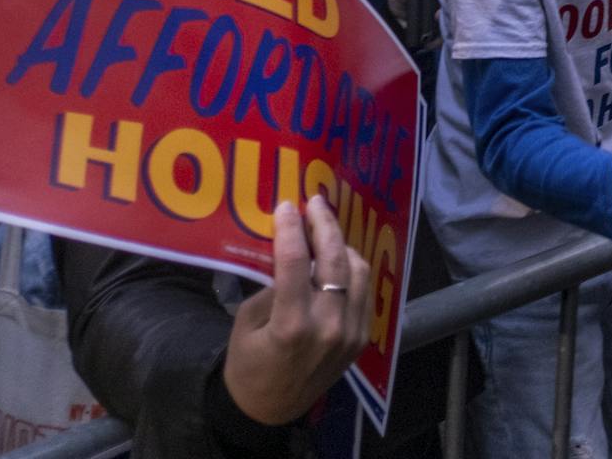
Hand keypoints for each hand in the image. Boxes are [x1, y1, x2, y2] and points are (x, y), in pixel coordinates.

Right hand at [222, 196, 370, 426]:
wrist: (269, 409)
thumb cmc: (249, 363)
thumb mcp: (247, 321)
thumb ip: (272, 285)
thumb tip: (291, 245)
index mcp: (292, 326)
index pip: (297, 262)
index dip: (292, 228)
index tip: (287, 206)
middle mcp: (328, 327)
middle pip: (335, 259)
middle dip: (325, 224)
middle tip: (316, 202)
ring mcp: (350, 333)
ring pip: (357, 270)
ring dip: (342, 244)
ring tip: (325, 229)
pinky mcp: (362, 337)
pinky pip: (363, 289)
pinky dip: (352, 268)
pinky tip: (338, 257)